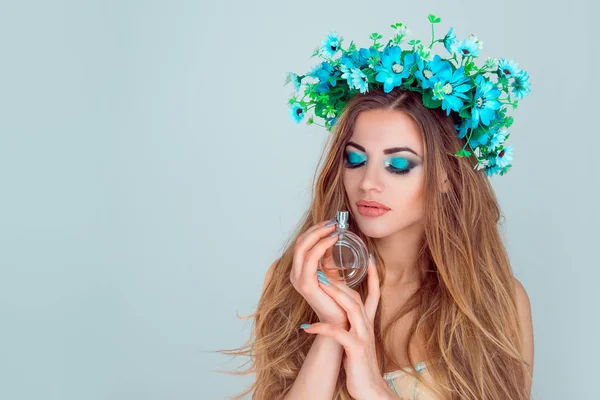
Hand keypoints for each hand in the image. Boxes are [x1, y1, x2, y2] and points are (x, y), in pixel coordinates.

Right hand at [289, 218, 348, 327]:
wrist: (341, 321)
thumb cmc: (339, 300)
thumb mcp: (332, 274)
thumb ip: (329, 259)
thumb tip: (334, 239)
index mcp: (300, 271)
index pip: (302, 244)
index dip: (315, 230)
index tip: (331, 222)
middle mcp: (296, 274)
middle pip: (300, 242)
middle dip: (317, 229)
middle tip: (333, 222)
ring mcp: (298, 279)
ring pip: (303, 247)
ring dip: (319, 233)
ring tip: (335, 228)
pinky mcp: (306, 284)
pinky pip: (311, 258)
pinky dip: (322, 245)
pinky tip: (333, 239)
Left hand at [300, 254, 392, 399]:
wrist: (370, 390)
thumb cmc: (360, 364)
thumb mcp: (358, 339)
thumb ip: (353, 323)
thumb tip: (342, 309)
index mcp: (368, 322)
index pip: (374, 293)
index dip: (372, 275)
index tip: (368, 257)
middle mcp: (367, 325)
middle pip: (356, 296)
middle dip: (341, 280)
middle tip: (322, 266)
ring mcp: (363, 336)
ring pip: (351, 308)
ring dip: (334, 294)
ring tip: (318, 283)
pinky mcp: (355, 349)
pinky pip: (338, 334)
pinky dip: (322, 329)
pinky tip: (307, 327)